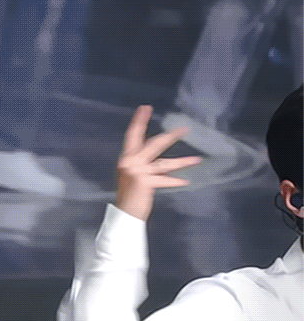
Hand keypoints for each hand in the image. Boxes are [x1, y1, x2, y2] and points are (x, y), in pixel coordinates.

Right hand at [116, 105, 200, 220]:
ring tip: (197, 160)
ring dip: (182, 162)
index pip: (132, 135)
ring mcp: (137, 171)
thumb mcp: (132, 173)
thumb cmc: (129, 194)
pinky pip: (165, 180)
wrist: (124, 212)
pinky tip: (185, 182)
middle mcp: (130, 162)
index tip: (145, 108)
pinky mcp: (145, 182)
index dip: (139, 121)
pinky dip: (174, 182)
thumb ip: (142, 162)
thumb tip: (161, 154)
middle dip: (170, 136)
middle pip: (153, 144)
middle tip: (185, 128)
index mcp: (126, 158)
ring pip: (164, 163)